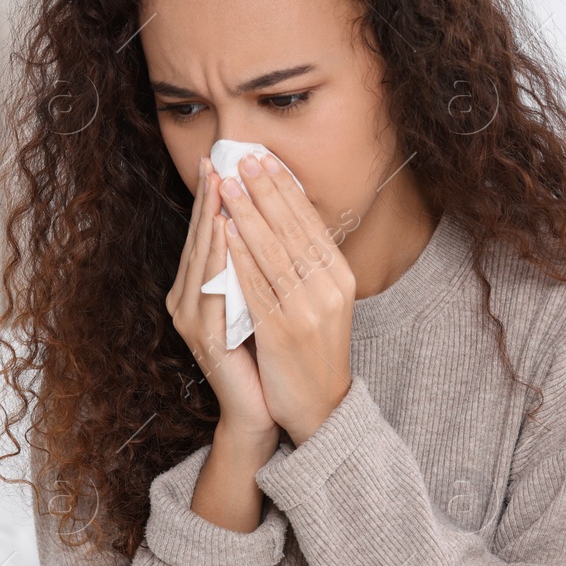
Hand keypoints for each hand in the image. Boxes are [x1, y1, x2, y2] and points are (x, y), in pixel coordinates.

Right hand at [166, 156, 275, 442]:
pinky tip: (226, 232)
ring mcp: (191, 320)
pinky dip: (219, 257)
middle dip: (208, 199)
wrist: (263, 410)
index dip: (211, 198)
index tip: (222, 160)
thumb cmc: (262, 354)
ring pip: (200, 260)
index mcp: (196, 290)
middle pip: (197, 241)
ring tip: (221, 186)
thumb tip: (261, 218)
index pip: (204, 235)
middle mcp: (185, 301)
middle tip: (217, 160)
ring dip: (210, 220)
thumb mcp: (256, 299)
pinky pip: (212, 289)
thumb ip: (250, 265)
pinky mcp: (205, 338)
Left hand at [219, 153, 354, 445]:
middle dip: (264, 190)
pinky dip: (240, 256)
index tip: (264, 159)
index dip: (285, 188)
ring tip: (228, 185)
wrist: (320, 408)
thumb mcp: (323, 302)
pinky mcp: (282, 331)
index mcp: (340, 277)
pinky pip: (257, 285)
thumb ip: (309, 265)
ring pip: (273, 251)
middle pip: (292, 229)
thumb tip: (285, 218)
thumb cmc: (314, 351)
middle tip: (242, 157)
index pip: (309, 222)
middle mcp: (328, 288)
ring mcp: (307, 310)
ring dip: (247, 214)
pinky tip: (225, 233)